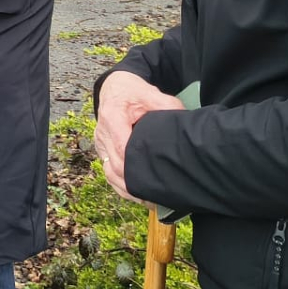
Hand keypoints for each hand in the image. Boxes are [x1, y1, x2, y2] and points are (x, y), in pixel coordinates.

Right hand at [94, 71, 182, 202]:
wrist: (115, 88)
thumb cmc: (134, 92)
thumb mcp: (153, 94)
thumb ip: (169, 108)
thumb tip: (187, 124)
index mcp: (112, 118)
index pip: (121, 149)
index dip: (135, 167)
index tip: (154, 180)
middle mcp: (102, 133)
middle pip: (114, 167)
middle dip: (134, 184)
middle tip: (157, 197)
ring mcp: (100, 144)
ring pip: (109, 174)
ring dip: (127, 189)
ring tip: (148, 201)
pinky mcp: (102, 151)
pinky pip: (108, 172)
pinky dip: (122, 186)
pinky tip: (138, 195)